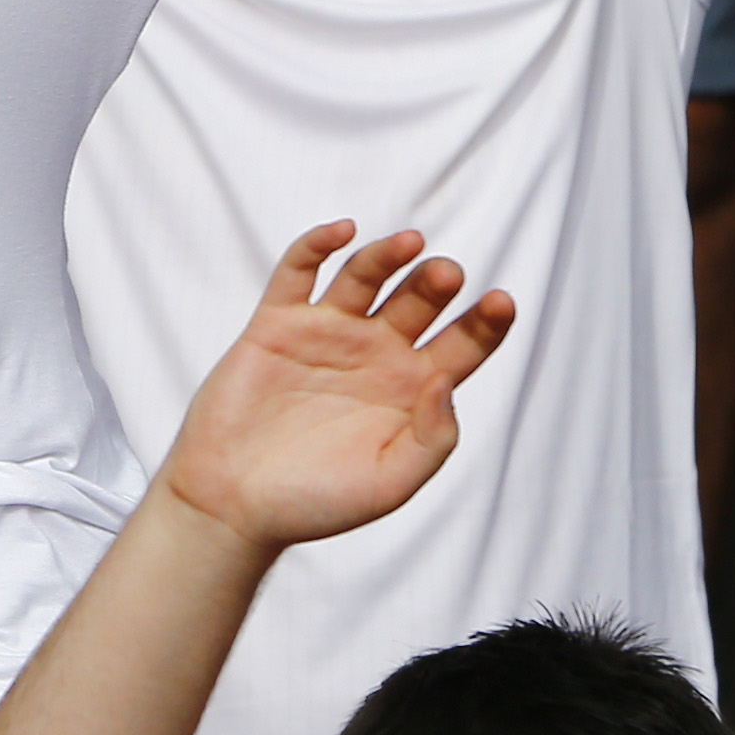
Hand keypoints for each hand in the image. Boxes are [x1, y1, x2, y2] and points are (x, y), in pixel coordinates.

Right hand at [153, 223, 514, 554]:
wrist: (233, 504)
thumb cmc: (314, 502)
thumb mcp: (389, 484)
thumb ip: (431, 439)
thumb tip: (446, 381)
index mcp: (410, 389)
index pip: (463, 343)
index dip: (486, 321)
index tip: (501, 303)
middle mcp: (374, 354)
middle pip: (418, 300)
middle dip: (436, 282)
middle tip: (446, 275)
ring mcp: (326, 334)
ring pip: (364, 275)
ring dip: (387, 255)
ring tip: (409, 243)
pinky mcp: (277, 325)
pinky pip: (298, 272)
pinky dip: (317, 245)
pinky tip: (342, 231)